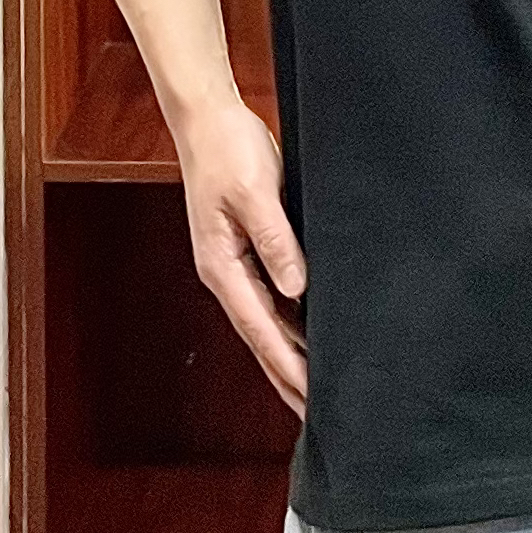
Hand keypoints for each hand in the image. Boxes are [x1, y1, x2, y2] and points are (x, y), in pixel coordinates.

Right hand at [173, 98, 308, 418]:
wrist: (210, 118)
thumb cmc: (227, 150)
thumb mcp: (255, 192)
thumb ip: (277, 240)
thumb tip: (297, 288)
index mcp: (222, 266)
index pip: (261, 330)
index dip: (288, 365)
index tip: (312, 398)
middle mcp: (228, 272)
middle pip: (263, 336)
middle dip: (289, 375)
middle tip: (320, 414)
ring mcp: (237, 262)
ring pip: (269, 319)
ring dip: (293, 351)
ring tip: (320, 385)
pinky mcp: (251, 246)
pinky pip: (275, 294)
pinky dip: (294, 319)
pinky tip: (314, 332)